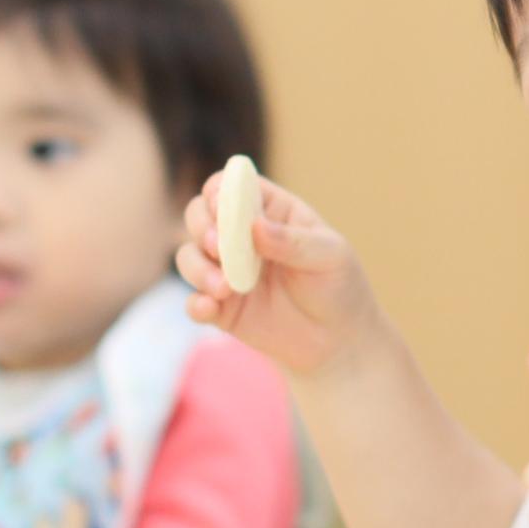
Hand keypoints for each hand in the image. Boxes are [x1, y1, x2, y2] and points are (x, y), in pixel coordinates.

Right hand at [177, 169, 380, 377]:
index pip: (233, 186)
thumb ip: (294, 241)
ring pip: (189, 256)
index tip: (220, 205)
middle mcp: (241, 236)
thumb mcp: (331, 257)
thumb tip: (256, 227)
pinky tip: (209, 308)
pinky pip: (194, 301)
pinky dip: (195, 304)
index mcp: (270, 211)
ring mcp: (228, 271)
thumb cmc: (339, 286)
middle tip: (217, 247)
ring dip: (197, 268)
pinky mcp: (221, 307)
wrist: (339, 341)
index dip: (220, 190)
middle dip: (201, 227)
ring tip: (224, 288)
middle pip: (199, 214)